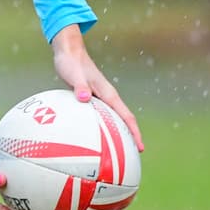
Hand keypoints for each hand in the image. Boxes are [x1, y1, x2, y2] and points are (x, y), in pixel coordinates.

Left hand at [51, 24, 144, 151]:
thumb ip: (80, 87)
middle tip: (132, 157)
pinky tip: (92, 136)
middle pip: (123, 120)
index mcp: (108, 94)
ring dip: (117, 133)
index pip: (126, 116)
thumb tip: (85, 98)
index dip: (135, 132)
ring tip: (116, 151)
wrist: (68, 52)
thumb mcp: (74, 75)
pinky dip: (102, 126)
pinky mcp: (91, 97)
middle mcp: (107, 96)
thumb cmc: (71, 63)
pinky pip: (100, 116)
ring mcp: (99, 97)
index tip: (141, 147)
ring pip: (112, 119)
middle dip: (130, 137)